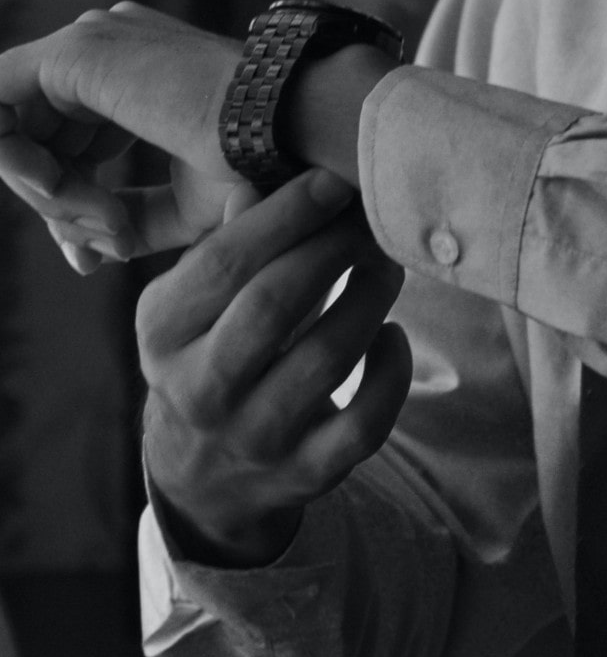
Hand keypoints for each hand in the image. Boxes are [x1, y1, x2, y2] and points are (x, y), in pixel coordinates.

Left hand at [0, 2, 247, 271]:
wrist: (298, 138)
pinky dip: (16, 165)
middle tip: (101, 251)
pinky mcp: (77, 54)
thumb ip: (134, 218)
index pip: (74, 140)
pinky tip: (63, 195)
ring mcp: (95, 43)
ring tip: (105, 224)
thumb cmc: (267, 174)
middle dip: (59, 208)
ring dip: (48, 196)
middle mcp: (115, 50)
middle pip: (41, 139)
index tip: (97, 259)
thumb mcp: (190, 208)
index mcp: (145, 76)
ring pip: (16, 129)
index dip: (73, 205)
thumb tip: (87, 248)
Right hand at [138, 169, 411, 566]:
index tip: (332, 183)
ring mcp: (256, 436)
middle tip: (369, 219)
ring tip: (387, 264)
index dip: (286, 218)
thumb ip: (226, 249)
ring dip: (368, 300)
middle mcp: (201, 388)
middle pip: (274, 306)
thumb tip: (261, 179)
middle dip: (332, 250)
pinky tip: (393, 335)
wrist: (204, 477)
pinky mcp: (308, 472)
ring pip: (326, 360)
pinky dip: (391, 375)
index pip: (225, 265)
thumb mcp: (191, 307)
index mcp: (162, 333)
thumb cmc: (208, 359)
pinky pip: (364, 423)